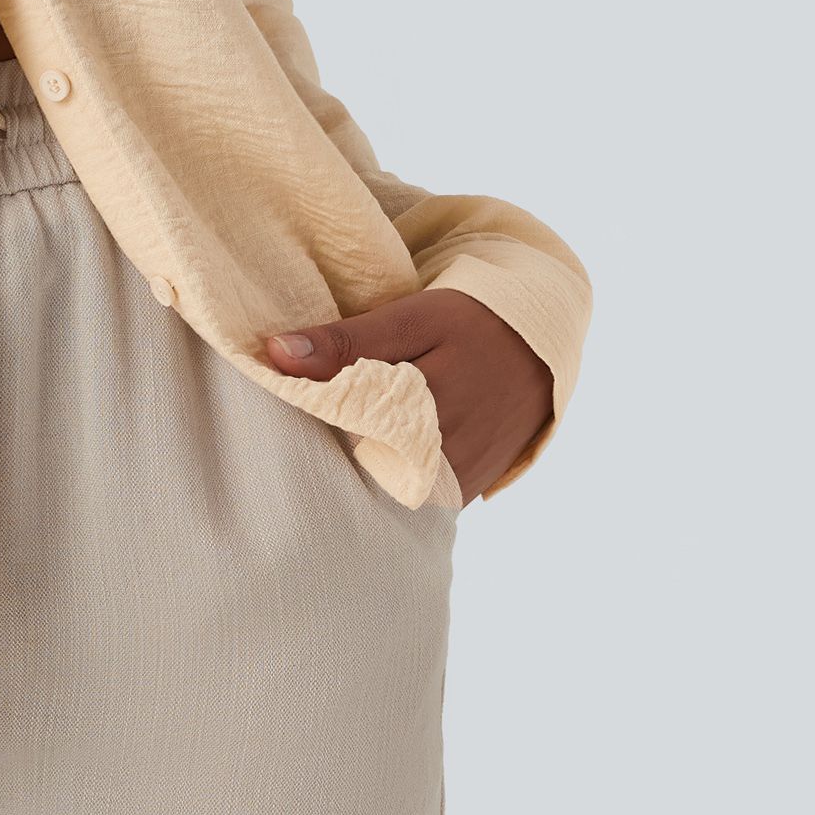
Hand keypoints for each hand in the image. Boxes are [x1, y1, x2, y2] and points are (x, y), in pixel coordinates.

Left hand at [263, 287, 550, 505]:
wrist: (538, 351)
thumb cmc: (470, 324)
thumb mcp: (413, 318)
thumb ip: (346, 341)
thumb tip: (276, 354)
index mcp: (426, 403)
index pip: (342, 422)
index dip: (305, 413)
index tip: (278, 399)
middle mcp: (444, 454)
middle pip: (360, 462)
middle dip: (326, 445)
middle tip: (296, 425)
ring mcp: (457, 481)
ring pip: (383, 484)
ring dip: (355, 465)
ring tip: (329, 443)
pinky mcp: (464, 494)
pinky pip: (411, 497)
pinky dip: (386, 478)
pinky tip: (368, 459)